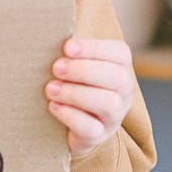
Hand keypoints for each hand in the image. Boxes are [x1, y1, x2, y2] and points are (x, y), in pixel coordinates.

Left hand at [45, 38, 134, 157]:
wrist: (71, 124)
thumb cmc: (72, 83)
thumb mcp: (76, 64)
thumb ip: (70, 51)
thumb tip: (48, 35)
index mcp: (120, 68)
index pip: (120, 53)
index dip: (94, 48)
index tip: (67, 46)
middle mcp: (123, 92)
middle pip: (117, 78)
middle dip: (84, 70)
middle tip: (56, 68)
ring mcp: (113, 117)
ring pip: (109, 104)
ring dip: (76, 93)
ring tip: (50, 89)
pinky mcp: (99, 136)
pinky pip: (92, 129)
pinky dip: (70, 116)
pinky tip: (53, 107)